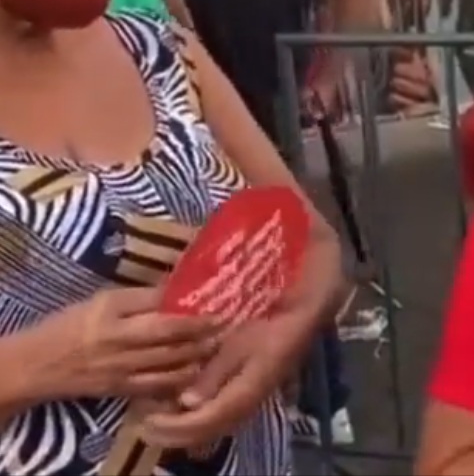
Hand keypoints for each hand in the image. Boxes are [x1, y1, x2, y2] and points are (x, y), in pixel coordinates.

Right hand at [25, 287, 217, 400]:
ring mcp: (121, 367)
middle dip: (202, 329)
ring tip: (221, 345)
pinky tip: (199, 370)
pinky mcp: (121, 389)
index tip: (216, 300)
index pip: (157, 304)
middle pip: (168, 333)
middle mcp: (118, 339)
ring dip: (199, 353)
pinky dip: (181, 378)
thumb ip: (140, 297)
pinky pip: (158, 385)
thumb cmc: (72, 325)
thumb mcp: (102, 301)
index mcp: (112, 311)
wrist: (39, 364)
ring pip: (169, 361)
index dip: (189, 303)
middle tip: (229, 323)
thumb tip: (180, 289)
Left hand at [140, 315, 306, 448]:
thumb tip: (188, 402)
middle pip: (209, 431)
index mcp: (247, 390)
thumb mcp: (239, 340)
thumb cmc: (271, 316)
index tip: (146, 418)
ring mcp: (253, 396)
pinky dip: (197, 416)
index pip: (206, 421)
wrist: (306, 306)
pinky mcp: (252, 387)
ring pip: (215, 425)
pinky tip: (182, 404)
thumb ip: (215, 371)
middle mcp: (251, 401)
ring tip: (157, 417)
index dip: (175, 426)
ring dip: (184, 426)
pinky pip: (221, 413)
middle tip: (143, 424)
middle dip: (175, 432)